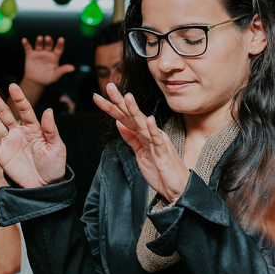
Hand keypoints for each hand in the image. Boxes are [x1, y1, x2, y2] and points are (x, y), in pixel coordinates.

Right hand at [0, 83, 65, 188]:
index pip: (25, 110)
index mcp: (34, 128)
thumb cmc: (54, 166)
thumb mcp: (57, 147)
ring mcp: (9, 142)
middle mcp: (19, 132)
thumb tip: (49, 110)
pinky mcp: (2, 155)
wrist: (45, 187)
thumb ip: (51, 129)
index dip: (19, 98)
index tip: (12, 86)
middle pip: (5, 112)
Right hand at [22, 35, 75, 87]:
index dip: (60, 44)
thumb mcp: (56, 75)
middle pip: (49, 45)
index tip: (61, 39)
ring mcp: (39, 53)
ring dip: (39, 41)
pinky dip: (26, 44)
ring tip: (40, 38)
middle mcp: (47, 53)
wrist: (36, 82)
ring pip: (39, 45)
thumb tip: (72, 68)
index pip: (58, 49)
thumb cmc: (47, 78)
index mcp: (55, 57)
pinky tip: (24, 40)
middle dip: (49, 41)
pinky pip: (28, 48)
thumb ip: (63, 70)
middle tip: (48, 38)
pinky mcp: (30, 55)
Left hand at [93, 83, 189, 201]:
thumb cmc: (160, 169)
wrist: (177, 187)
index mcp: (142, 133)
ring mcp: (157, 142)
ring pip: (143, 123)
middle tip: (109, 86)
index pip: (123, 117)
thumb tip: (118, 123)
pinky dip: (154, 130)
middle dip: (119, 101)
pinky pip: (158, 141)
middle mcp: (150, 133)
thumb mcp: (140, 152)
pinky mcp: (164, 154)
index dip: (111, 107)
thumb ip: (131, 137)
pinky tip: (150, 120)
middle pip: (131, 115)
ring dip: (135, 110)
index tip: (97, 96)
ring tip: (127, 97)